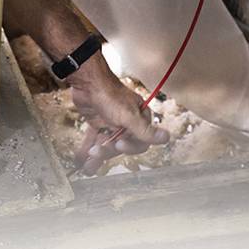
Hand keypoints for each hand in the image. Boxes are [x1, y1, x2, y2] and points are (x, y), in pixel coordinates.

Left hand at [68, 55, 169, 174]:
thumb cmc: (109, 94)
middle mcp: (128, 121)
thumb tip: (167, 137)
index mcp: (140, 118)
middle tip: (95, 153)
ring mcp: (112, 122)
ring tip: (87, 167)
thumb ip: (146, 131)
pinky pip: (95, 138)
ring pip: (107, 144)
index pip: (140, 142)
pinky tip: (81, 159)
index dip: (130, 147)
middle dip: (108, 152)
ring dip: (97, 155)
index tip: (118, 145)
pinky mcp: (98, 122)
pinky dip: (88, 147)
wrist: (86, 81)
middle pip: (121, 145)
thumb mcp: (129, 115)